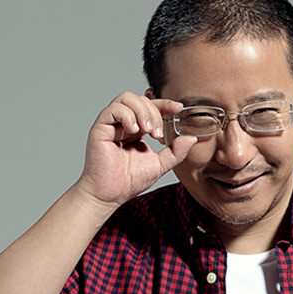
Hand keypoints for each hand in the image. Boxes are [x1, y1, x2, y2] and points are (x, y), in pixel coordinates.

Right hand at [75, 91, 196, 210]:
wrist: (109, 195)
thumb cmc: (129, 181)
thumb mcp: (159, 165)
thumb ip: (175, 152)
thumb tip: (191, 138)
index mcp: (137, 130)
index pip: (151, 107)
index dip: (165, 104)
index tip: (178, 107)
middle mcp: (124, 124)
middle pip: (140, 99)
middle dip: (154, 112)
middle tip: (158, 134)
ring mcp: (111, 124)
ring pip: (127, 98)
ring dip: (142, 111)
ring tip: (147, 131)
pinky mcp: (100, 128)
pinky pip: (113, 109)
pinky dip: (127, 115)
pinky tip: (133, 130)